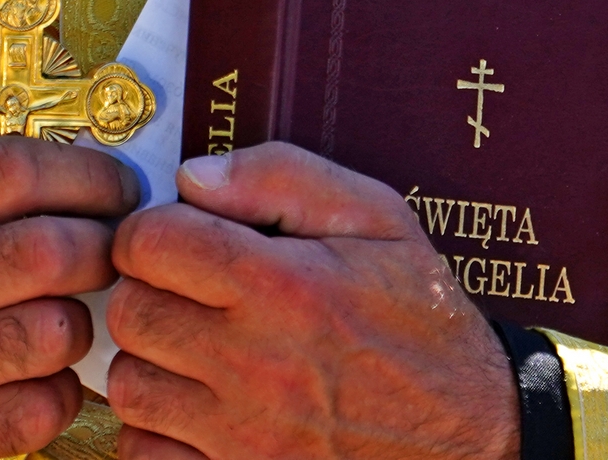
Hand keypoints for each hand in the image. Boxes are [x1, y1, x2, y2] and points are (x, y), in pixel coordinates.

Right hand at [0, 136, 138, 459]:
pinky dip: (61, 392)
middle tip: (112, 254)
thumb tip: (99, 174)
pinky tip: (39, 378)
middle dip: (102, 248)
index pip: (13, 169)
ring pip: (55, 331)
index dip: (87, 174)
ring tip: (64, 320)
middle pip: (46, 250)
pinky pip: (45, 406)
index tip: (121, 189)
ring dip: (81, 325)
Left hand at [106, 142, 518, 459]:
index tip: (177, 237)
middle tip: (184, 290)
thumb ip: (282, 175)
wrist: (476, 437)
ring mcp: (245, 440)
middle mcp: (256, 365)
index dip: (152, 229)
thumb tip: (193, 178)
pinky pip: (145, 455)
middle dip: (146, 289)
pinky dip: (156, 431)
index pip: (151, 243)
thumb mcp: (377, 217)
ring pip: (131, 386)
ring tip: (193, 347)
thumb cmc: (422, 319)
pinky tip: (196, 408)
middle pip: (131, 312)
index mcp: (284, 286)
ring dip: (150, 360)